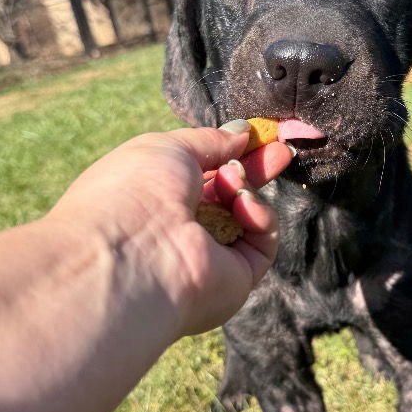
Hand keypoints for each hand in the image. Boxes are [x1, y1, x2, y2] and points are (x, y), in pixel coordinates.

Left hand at [48, 123, 293, 338]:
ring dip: (245, 189)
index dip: (228, 153)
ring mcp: (208, 257)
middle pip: (227, 196)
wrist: (131, 253)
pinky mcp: (235, 278)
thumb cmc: (136, 191)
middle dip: (253, 170)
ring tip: (233, 180)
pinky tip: (243, 204)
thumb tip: (242, 133)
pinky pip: (261, 244)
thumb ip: (210, 140)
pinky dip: (259, 218)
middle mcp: (179, 231)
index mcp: (155, 199)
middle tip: (280, 150)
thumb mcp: (170, 148)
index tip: (257, 136)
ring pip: (246, 217)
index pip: (200, 175)